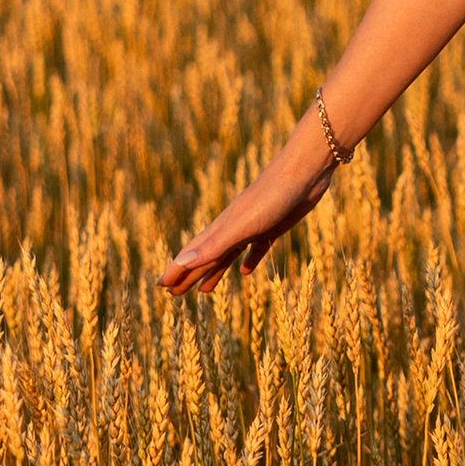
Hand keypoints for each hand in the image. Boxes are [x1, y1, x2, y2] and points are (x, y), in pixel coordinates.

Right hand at [162, 140, 334, 295]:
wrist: (304, 172)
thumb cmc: (272, 198)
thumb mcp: (242, 226)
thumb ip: (214, 244)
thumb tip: (182, 263)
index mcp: (222, 228)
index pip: (192, 254)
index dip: (176, 270)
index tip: (160, 285)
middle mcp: (232, 228)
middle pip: (205, 256)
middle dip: (188, 275)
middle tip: (173, 293)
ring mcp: (252, 227)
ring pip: (227, 255)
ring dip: (214, 271)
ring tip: (204, 290)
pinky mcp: (273, 227)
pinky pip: (256, 248)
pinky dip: (248, 261)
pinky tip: (245, 271)